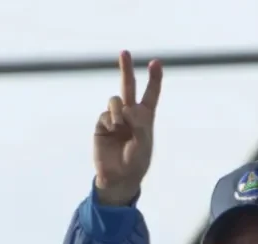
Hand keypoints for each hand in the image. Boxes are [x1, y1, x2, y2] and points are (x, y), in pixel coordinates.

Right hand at [94, 50, 162, 205]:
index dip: (154, 78)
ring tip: (121, 124)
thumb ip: (139, 125)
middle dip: (126, 69)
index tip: (155, 63)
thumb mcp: (143, 145)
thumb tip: (127, 109)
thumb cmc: (136, 163)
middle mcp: (130, 115)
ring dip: (119, 108)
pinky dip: (111, 120)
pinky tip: (113, 130)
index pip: (150, 94)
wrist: (118, 178)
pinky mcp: (102, 125)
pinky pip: (105, 114)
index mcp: (145, 118)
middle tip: (124, 52)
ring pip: (115, 100)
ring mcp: (115, 119)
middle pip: (129, 86)